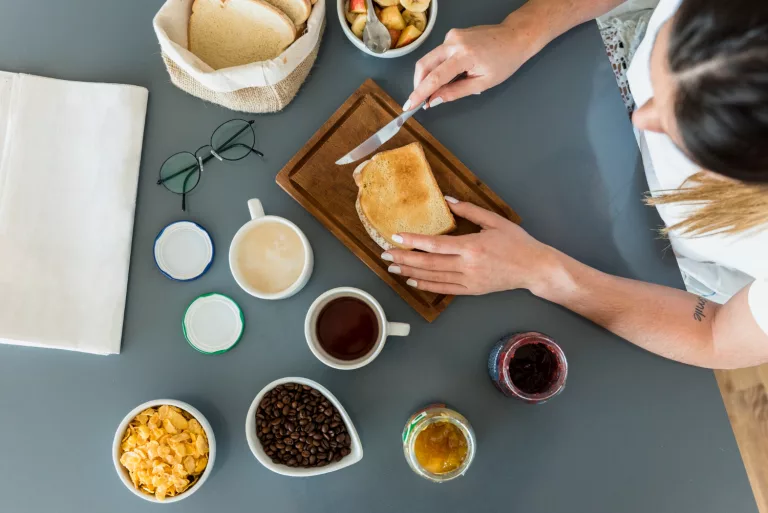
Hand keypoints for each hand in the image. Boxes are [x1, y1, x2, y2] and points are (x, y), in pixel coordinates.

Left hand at [382, 198, 554, 294]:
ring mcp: (469, 280)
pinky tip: (413, 280)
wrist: (535, 268)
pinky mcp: (472, 290)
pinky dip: (426, 285)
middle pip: (428, 263)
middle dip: (404, 258)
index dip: (413, 241)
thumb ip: (469, 210)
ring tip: (393, 266)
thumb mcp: (494, 221)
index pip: (435, 244)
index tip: (396, 236)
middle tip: (385, 254)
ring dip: (410, 271)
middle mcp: (467, 266)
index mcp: (472, 247)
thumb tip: (447, 200)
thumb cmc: (517, 242)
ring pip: (433, 277)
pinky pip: (444, 289)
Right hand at [403, 13, 543, 109]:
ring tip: (433, 93)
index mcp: (464, 55)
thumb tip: (434, 100)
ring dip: (427, 77)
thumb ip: (456, 92)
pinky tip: (446, 77)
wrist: (515, 37)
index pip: (435, 77)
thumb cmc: (504, 61)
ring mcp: (452, 36)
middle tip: (417, 101)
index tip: (409, 105)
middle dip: (418, 85)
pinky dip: (436, 68)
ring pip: (429, 59)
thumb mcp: (482, 83)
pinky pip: (438, 54)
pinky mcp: (452, 35)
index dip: (420, 93)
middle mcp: (454, 42)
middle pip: (424, 65)